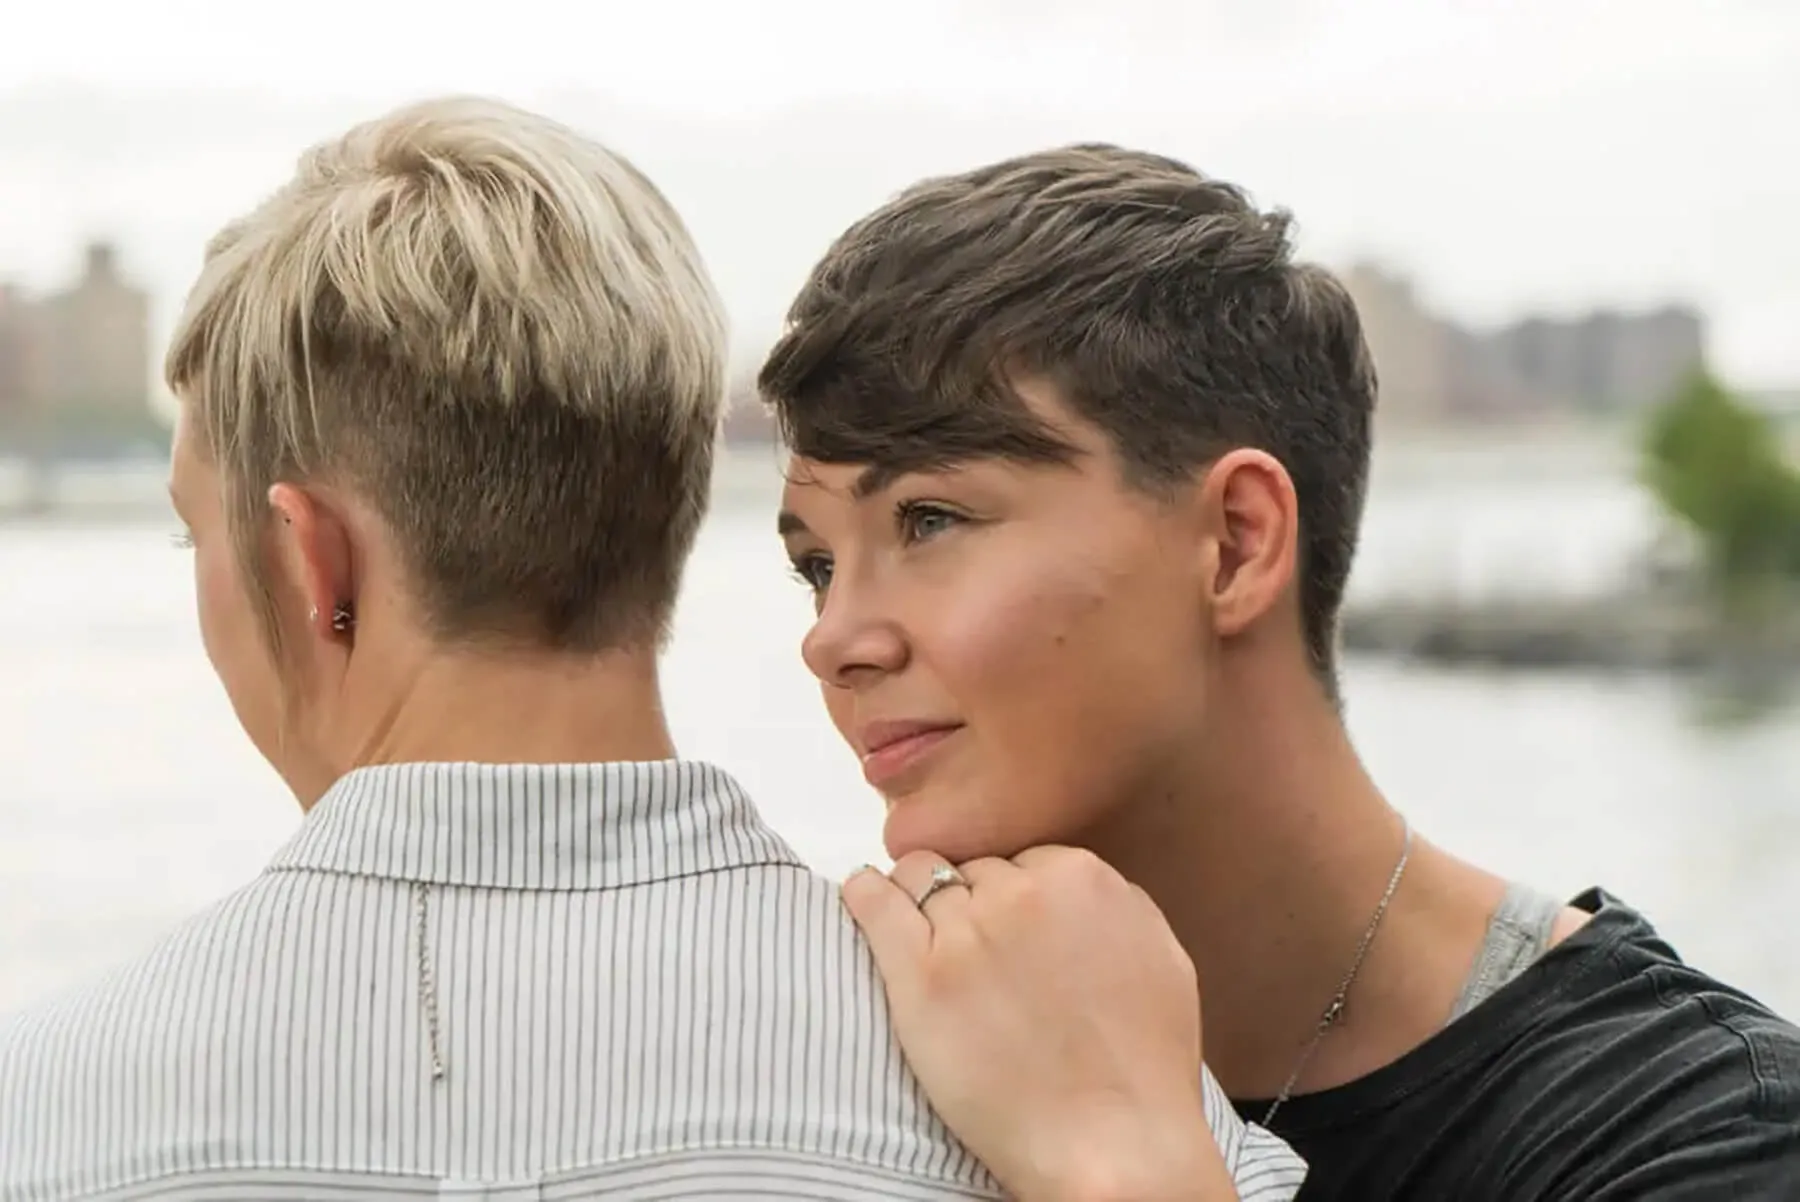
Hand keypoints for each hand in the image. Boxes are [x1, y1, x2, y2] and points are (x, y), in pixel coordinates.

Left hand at [843, 846, 1236, 1201]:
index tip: (1008, 934)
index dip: (1012, 899)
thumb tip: (1079, 891)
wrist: (1114, 1143)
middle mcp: (1022, 894)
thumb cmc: (1144, 1067)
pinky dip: (865, 895)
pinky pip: (875, 905)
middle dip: (971, 903)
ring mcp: (967, 933)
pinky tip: (862, 896)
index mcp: (1082, 879)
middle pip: (972, 871)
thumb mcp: (1159, 955)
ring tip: (918, 935)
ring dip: (917, 901)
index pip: (1022, 862)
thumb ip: (1116, 906)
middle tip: (974, 956)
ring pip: (919, 878)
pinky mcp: (921, 977)